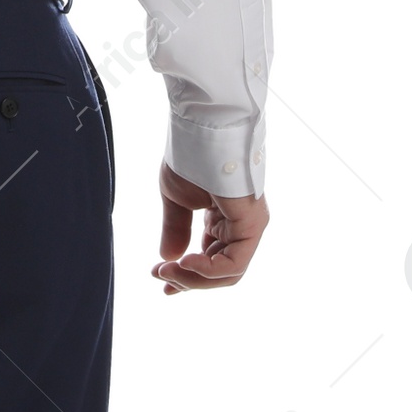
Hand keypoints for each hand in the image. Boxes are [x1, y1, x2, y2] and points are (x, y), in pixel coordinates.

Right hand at [153, 162, 268, 293]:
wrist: (200, 131)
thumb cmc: (190, 157)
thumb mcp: (176, 198)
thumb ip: (176, 229)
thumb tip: (168, 259)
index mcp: (224, 221)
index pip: (211, 259)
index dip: (186, 275)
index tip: (159, 277)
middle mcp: (240, 227)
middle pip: (219, 272)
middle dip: (187, 280)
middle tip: (159, 276)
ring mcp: (249, 228)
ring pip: (227, 273)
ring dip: (194, 278)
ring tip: (167, 270)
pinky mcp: (252, 225)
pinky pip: (234, 263)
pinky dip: (209, 270)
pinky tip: (185, 263)